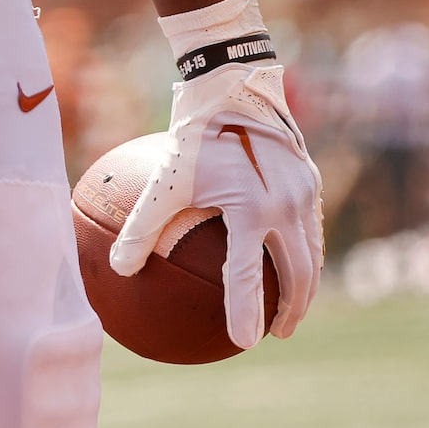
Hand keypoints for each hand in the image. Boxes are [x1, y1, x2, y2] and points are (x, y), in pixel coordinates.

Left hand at [109, 62, 321, 351]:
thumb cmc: (194, 133)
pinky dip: (304, 253)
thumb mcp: (162, 180)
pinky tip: (287, 260)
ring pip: (311, 253)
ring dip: (304, 284)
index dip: (246, 312)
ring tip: (290, 308)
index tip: (244, 343)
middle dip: (290, 308)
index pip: (248, 274)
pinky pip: (311, 228)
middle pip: (297, 272)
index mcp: (251, 209)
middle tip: (276, 333)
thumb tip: (117, 268)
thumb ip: (140, 226)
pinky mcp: (309, 180)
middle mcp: (286, 205)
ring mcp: (304, 193)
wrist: (233, 84)